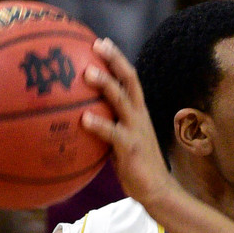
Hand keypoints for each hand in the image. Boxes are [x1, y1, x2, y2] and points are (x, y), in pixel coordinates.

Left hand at [81, 38, 176, 211]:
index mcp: (137, 111)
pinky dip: (99, 124)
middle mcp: (139, 115)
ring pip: (122, 100)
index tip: (100, 42)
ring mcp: (136, 130)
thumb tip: (77, 119)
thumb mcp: (120, 141)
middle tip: (96, 45)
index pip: (129, 79)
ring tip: (87, 73)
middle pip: (129, 80)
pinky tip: (83, 119)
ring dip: (105, 84)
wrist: (156, 190)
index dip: (116, 59)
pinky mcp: (132, 147)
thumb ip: (105, 126)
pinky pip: (113, 133)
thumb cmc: (135, 166)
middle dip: (114, 60)